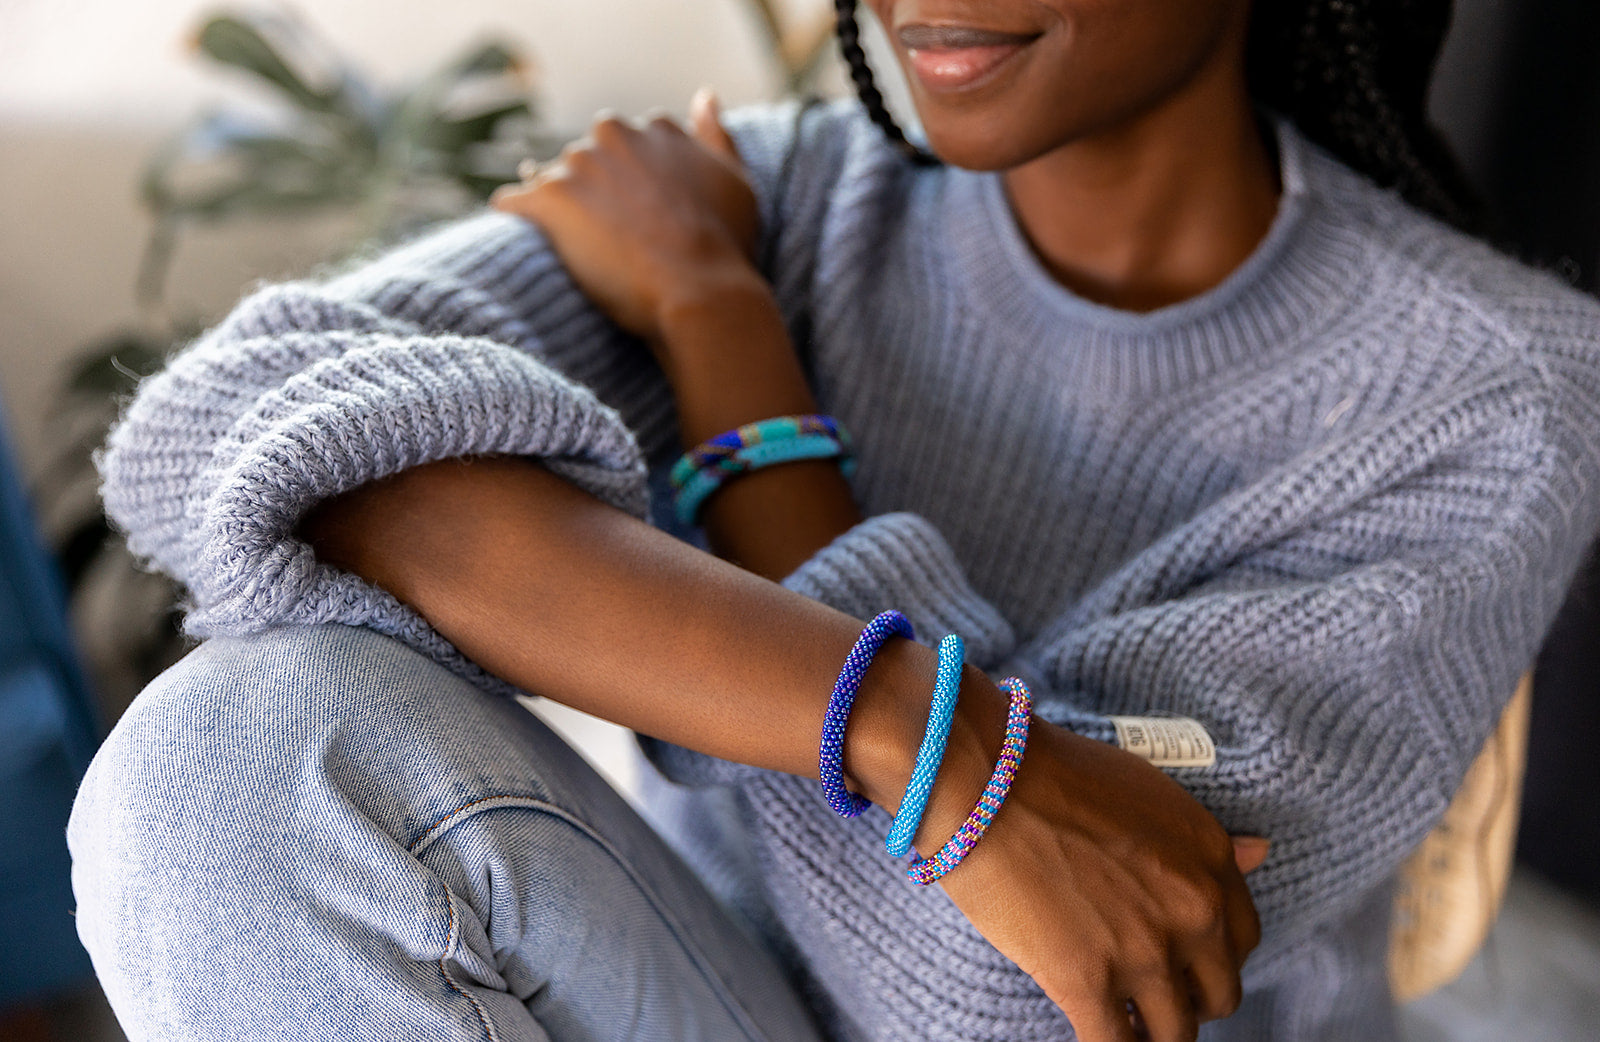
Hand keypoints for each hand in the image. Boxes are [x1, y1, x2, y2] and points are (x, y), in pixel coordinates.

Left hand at [489, 88, 759, 345]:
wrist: (699, 292)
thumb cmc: (725, 245)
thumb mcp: (736, 183)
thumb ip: (716, 137)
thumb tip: (705, 97)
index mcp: (656, 128)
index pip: (628, 140)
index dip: (630, 179)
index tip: (635, 210)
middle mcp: (615, 135)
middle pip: (587, 155)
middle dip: (590, 186)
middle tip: (603, 232)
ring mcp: (579, 165)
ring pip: (549, 177)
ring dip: (555, 203)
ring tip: (565, 243)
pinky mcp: (549, 199)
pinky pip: (514, 200)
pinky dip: (515, 214)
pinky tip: (517, 234)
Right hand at [881, 676, 1264, 1041]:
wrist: (985, 780)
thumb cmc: (1054, 774)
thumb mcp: (1149, 792)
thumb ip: (1203, 839)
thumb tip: (1260, 853)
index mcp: (1210, 860)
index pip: (1243, 940)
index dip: (1209, 955)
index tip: (1180, 956)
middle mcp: (1194, 910)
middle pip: (1218, 995)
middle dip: (1184, 997)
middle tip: (1145, 985)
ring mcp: (1144, 951)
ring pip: (1174, 1034)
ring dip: (1147, 1029)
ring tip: (1117, 1012)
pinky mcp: (1087, 982)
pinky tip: (1087, 1026)